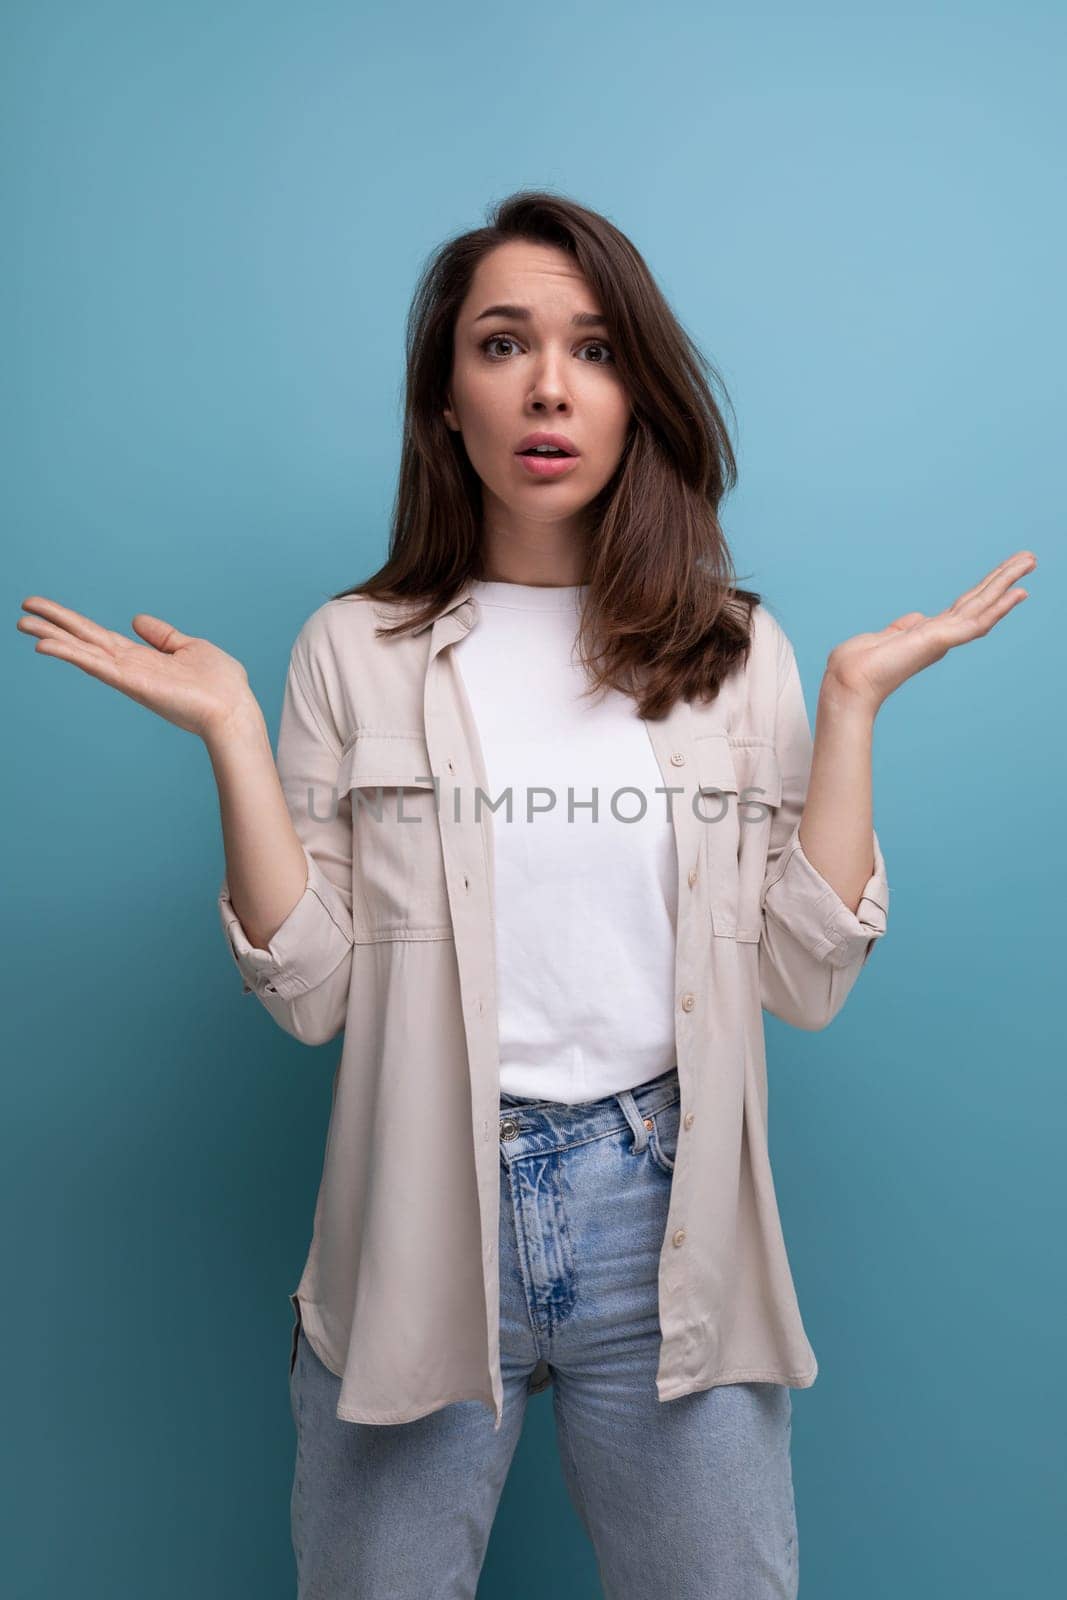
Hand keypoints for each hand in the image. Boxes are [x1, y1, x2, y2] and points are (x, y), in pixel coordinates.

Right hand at [16, 596, 259, 742]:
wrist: (234, 710)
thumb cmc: (221, 685)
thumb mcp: (190, 648)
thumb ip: (162, 635)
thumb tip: (138, 619)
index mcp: (141, 657)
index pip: (98, 636)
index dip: (73, 622)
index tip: (47, 609)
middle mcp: (129, 667)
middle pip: (83, 640)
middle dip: (53, 625)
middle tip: (22, 609)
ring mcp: (129, 675)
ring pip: (83, 651)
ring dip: (52, 638)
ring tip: (22, 623)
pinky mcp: (133, 682)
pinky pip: (95, 665)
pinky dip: (70, 654)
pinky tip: (46, 646)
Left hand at [822, 549, 1037, 714]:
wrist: (847, 682)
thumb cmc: (857, 665)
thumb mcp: (882, 636)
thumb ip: (902, 627)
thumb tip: (915, 618)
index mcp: (928, 633)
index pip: (965, 606)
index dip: (986, 590)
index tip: (1005, 574)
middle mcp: (941, 636)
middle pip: (980, 600)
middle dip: (1004, 578)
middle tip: (1030, 557)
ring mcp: (943, 639)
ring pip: (984, 605)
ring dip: (1007, 582)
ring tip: (1030, 560)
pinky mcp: (940, 641)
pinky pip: (976, 621)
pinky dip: (999, 607)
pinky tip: (1018, 592)